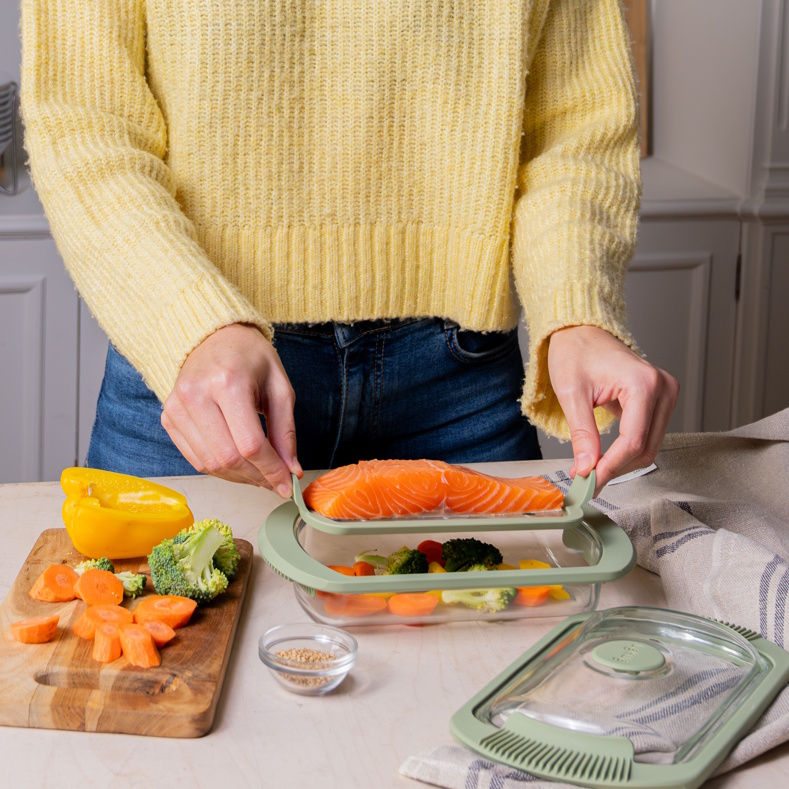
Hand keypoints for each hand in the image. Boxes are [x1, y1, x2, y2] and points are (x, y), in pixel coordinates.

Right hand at [161, 323, 301, 494]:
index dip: (271, 470)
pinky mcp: (168, 417)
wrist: (214, 338)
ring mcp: (177, 407)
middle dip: (257, 477)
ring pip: (210, 464)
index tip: (288, 484)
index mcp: (228, 382)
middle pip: (228, 458)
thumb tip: (291, 471)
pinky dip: (220, 469)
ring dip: (239, 477)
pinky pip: (195, 458)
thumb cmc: (251, 359)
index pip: (250, 444)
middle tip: (276, 481)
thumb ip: (286, 432)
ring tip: (260, 474)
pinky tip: (239, 465)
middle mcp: (197, 395)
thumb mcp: (279, 388)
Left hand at [547, 325, 678, 492]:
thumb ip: (582, 434)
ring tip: (591, 468)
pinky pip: (648, 435)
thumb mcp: (571, 395)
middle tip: (586, 480)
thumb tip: (586, 469)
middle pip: (645, 447)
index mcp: (643, 383)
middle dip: (615, 468)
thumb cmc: (574, 353)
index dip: (610, 467)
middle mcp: (663, 388)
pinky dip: (626, 450)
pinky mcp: (661, 400)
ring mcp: (666, 393)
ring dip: (621, 462)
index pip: (633, 441)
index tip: (589, 483)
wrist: (581, 332)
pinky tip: (604, 455)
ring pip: (649, 446)